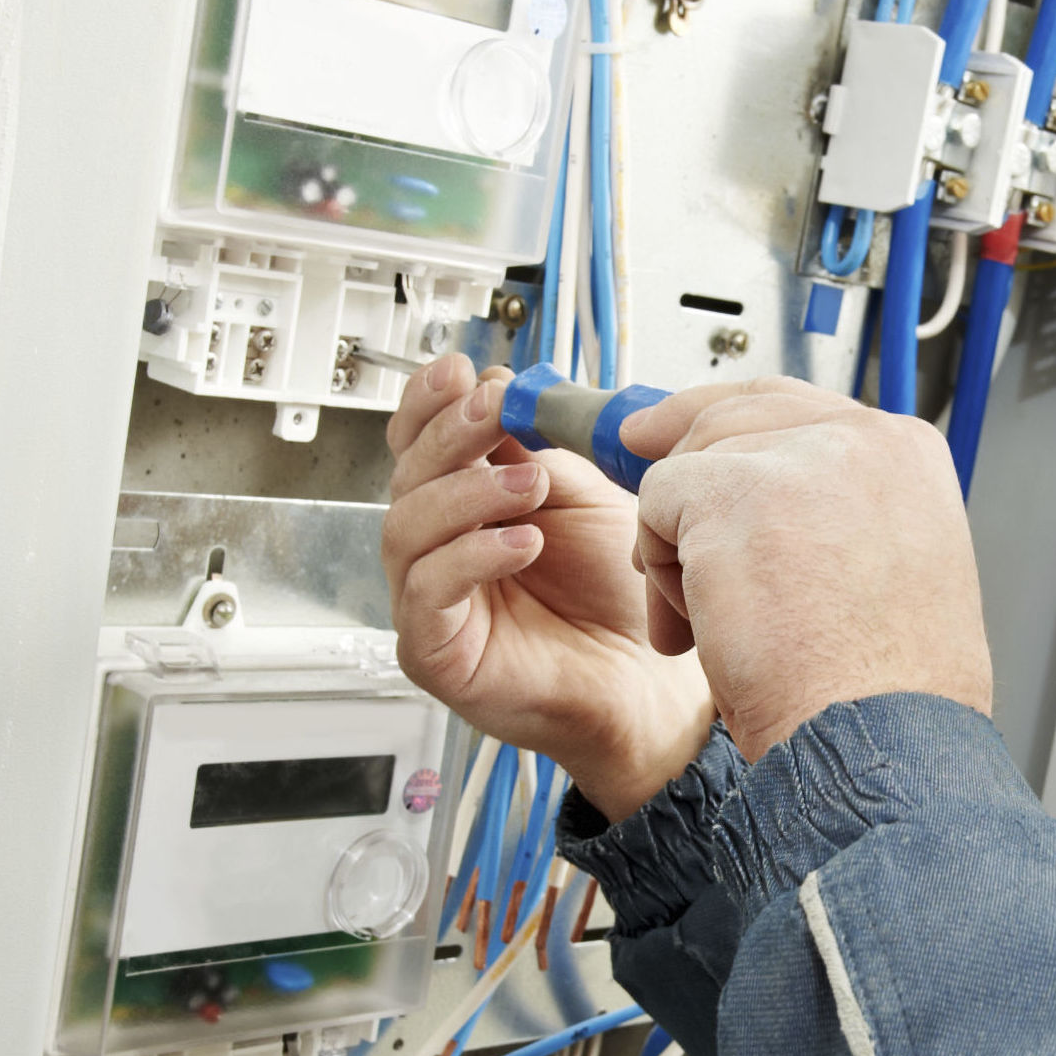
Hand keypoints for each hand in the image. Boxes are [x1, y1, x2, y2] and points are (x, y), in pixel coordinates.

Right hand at [382, 355, 714, 818]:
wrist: (648, 684)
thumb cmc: (616, 600)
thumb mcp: (580, 498)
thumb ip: (535, 448)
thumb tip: (499, 389)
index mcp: (464, 509)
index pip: (418, 446)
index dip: (427, 405)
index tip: (458, 371)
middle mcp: (437, 552)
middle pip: (407, 478)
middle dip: (449, 435)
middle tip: (494, 409)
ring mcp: (429, 604)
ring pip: (407, 530)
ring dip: (465, 492)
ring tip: (527, 485)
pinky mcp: (435, 654)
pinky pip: (428, 593)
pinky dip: (472, 557)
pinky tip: (523, 543)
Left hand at [624, 378, 992, 759]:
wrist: (879, 741)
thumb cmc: (884, 691)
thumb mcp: (893, 572)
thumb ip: (836, 513)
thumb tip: (757, 492)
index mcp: (906, 454)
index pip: (797, 407)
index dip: (727, 427)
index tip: (677, 442)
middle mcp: (862, 439)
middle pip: (733, 419)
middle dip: (687, 480)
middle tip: (661, 540)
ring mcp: (800, 459)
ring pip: (691, 466)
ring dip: (683, 547)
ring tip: (716, 622)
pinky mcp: (734, 494)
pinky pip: (656, 504)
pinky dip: (662, 572)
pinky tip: (703, 624)